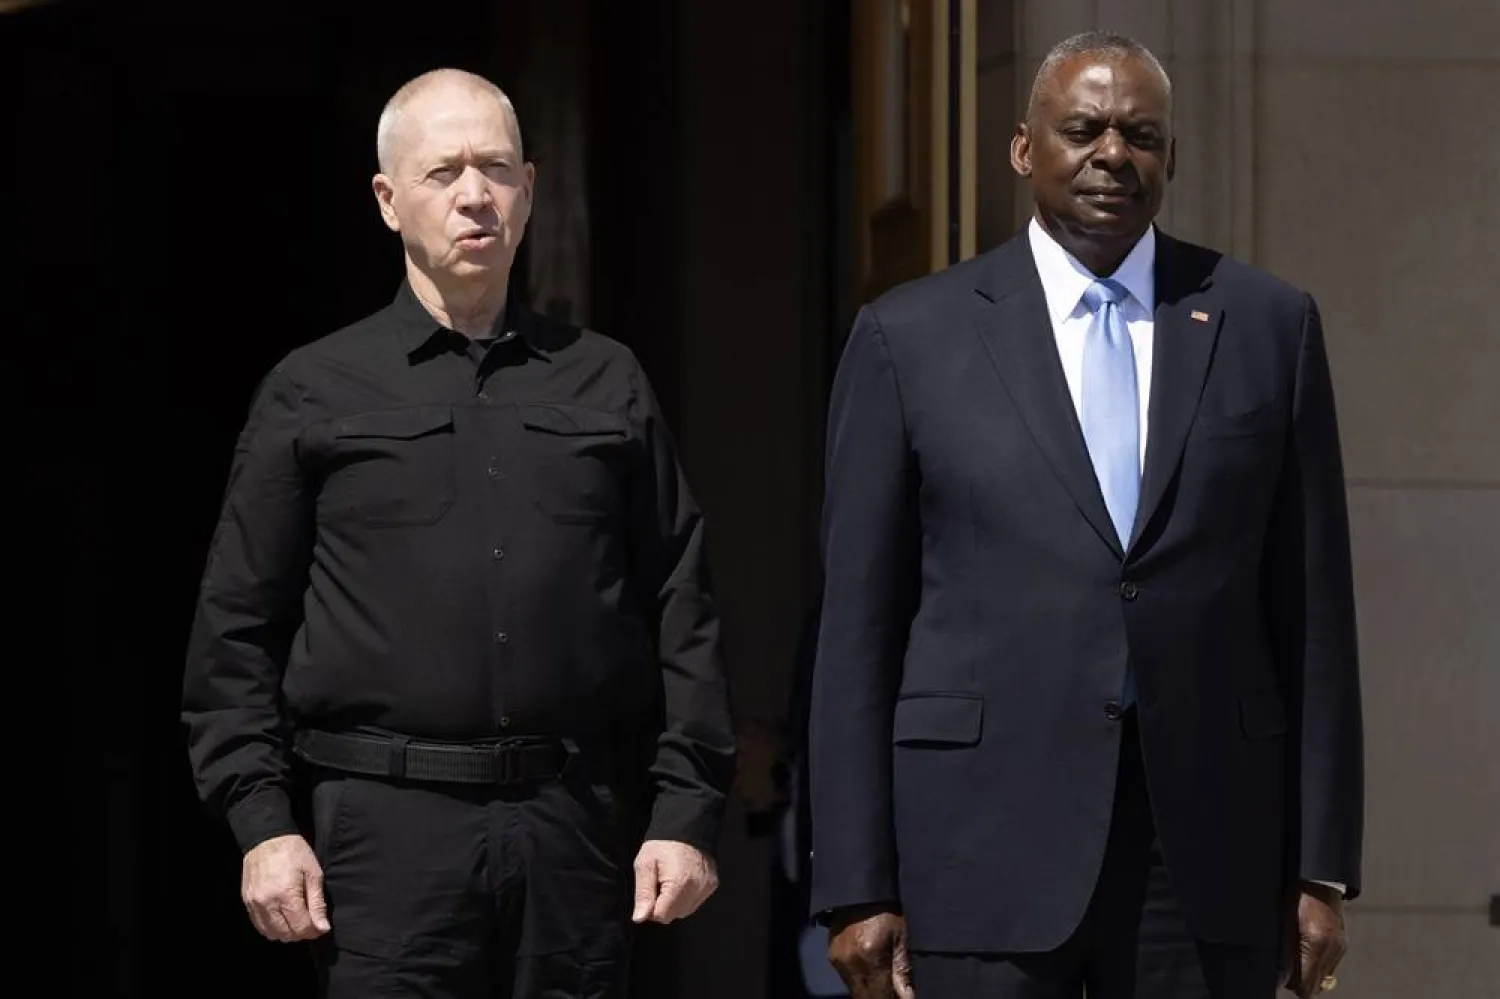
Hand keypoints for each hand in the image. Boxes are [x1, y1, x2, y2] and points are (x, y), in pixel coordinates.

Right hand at [241, 834, 329, 942]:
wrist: (267, 839)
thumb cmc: (294, 852)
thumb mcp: (313, 873)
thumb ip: (317, 903)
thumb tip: (322, 928)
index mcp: (285, 894)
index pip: (300, 927)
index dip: (313, 931)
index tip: (321, 927)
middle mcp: (267, 903)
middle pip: (285, 934)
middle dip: (301, 934)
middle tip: (310, 924)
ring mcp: (254, 904)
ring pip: (271, 933)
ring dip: (286, 933)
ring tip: (297, 922)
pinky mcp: (247, 902)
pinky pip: (259, 925)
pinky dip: (272, 928)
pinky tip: (282, 919)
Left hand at [631, 840, 718, 922]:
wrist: (686, 827)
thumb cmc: (662, 845)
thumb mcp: (645, 864)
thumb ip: (643, 893)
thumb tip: (640, 918)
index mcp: (679, 884)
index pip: (661, 915)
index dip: (651, 907)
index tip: (650, 892)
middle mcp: (697, 889)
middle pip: (674, 915)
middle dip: (663, 905)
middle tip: (659, 884)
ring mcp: (707, 887)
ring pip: (685, 911)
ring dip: (675, 903)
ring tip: (670, 882)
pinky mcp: (712, 885)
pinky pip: (695, 902)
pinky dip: (686, 897)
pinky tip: (682, 882)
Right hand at [827, 905, 915, 998]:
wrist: (859, 890)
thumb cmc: (884, 909)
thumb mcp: (901, 938)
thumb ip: (904, 971)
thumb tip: (907, 997)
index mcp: (871, 956)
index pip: (880, 996)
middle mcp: (851, 962)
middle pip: (865, 997)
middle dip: (879, 996)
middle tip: (890, 990)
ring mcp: (838, 960)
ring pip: (854, 990)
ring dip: (868, 990)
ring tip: (881, 976)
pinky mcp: (831, 956)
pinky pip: (847, 978)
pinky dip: (859, 978)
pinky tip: (869, 967)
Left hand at [1282, 882, 1346, 996]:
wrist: (1320, 880)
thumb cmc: (1297, 896)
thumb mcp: (1285, 923)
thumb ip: (1285, 951)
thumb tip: (1282, 973)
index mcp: (1316, 943)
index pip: (1306, 985)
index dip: (1292, 984)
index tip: (1282, 978)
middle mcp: (1332, 949)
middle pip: (1316, 986)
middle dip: (1301, 982)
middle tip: (1287, 971)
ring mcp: (1340, 947)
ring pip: (1324, 977)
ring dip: (1310, 973)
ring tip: (1296, 959)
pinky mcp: (1343, 943)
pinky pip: (1330, 964)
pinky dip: (1318, 963)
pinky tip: (1307, 951)